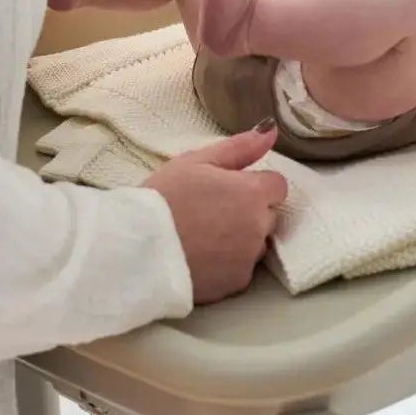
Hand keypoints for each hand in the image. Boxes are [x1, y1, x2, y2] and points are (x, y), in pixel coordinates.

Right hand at [143, 124, 288, 304]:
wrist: (138, 250)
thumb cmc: (165, 198)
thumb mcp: (197, 161)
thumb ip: (240, 147)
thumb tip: (271, 130)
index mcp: (253, 193)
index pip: (277, 185)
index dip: (254, 185)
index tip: (229, 189)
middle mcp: (259, 227)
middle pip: (268, 215)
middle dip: (249, 211)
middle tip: (212, 211)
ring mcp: (249, 258)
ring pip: (257, 244)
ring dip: (242, 239)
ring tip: (205, 236)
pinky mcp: (236, 284)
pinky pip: (242, 269)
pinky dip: (229, 264)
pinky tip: (202, 257)